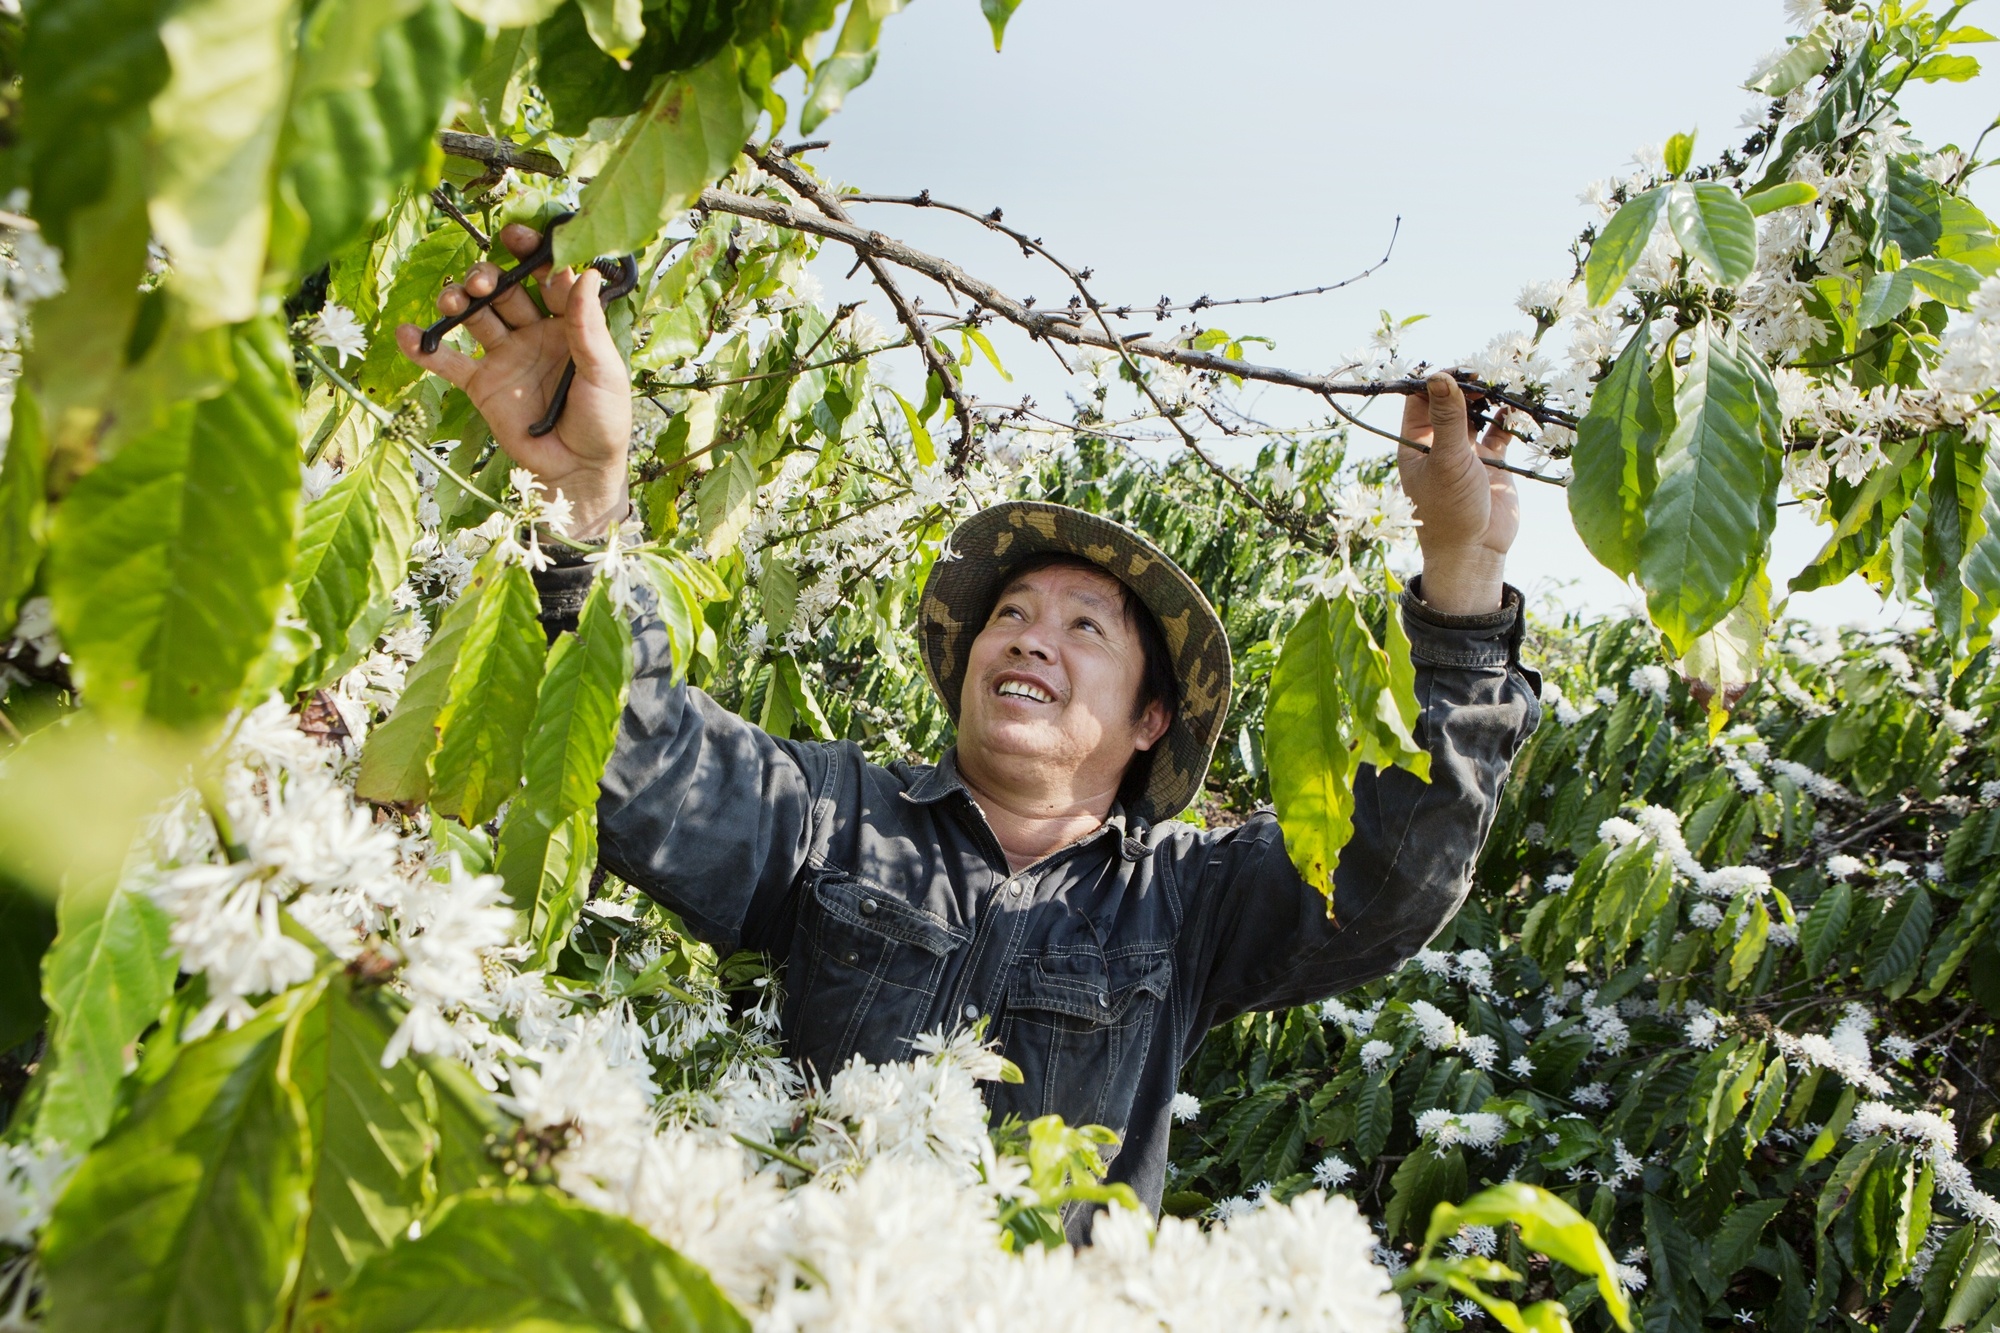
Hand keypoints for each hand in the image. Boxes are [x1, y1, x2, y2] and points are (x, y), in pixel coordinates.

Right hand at [396, 224, 632, 538]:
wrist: (577, 473)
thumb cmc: (603, 422)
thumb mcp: (603, 372)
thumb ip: (588, 326)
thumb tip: (586, 272)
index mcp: (569, 325)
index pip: (548, 277)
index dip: (533, 253)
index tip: (517, 234)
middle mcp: (535, 333)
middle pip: (505, 291)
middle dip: (490, 278)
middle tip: (482, 279)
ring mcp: (506, 356)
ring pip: (476, 316)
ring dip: (460, 301)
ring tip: (454, 300)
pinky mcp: (482, 383)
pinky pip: (449, 360)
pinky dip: (426, 348)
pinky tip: (409, 334)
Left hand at [1396, 373, 1518, 614]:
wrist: (1476, 552)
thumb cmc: (1449, 510)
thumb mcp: (1447, 460)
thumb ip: (1448, 418)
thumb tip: (1441, 375)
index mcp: (1416, 442)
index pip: (1421, 398)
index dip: (1437, 379)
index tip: (1460, 368)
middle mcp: (1439, 443)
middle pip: (1451, 400)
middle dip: (1469, 384)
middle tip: (1490, 371)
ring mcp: (1466, 451)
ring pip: (1477, 412)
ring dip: (1491, 396)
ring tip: (1507, 380)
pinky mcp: (1492, 461)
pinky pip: (1501, 430)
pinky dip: (1510, 416)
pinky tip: (1520, 404)